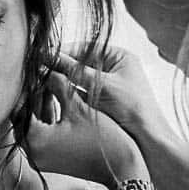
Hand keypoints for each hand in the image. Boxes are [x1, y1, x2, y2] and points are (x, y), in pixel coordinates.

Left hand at [28, 78, 145, 184]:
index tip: (35, 70)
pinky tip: (57, 103)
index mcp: (34, 138)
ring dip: (41, 106)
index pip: (20, 105)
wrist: (121, 168)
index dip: (29, 85)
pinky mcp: (49, 162)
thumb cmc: (101, 138)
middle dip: (34, 95)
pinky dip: (47, 120)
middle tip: (43, 75)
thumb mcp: (77, 105)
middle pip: (24, 117)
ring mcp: (40, 159)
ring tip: (52, 85)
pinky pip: (41, 136)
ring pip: (32, 126)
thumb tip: (45, 68)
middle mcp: (31, 152)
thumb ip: (57, 84)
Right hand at [50, 47, 167, 143]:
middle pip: (80, 64)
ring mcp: (107, 86)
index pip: (86, 48)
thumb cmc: (134, 110)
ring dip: (63, 82)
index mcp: (119, 57)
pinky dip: (68, 95)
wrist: (148, 142)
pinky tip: (54, 97)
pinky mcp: (101, 103)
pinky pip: (80, 94)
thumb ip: (74, 70)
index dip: (64, 52)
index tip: (44, 56)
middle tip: (40, 71)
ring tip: (43, 84)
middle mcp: (113, 69)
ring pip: (78, 80)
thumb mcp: (101, 86)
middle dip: (61, 68)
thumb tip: (49, 56)